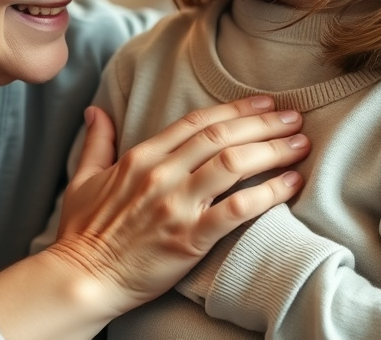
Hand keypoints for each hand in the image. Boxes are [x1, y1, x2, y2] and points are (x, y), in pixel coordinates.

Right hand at [47, 97, 308, 316]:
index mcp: (140, 157)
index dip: (234, 109)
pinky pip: (237, 209)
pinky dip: (268, 193)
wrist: (81, 278)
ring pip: (233, 164)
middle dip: (263, 123)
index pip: (196, 122)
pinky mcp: (189, 238)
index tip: (262, 102)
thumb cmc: (81, 232)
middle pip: (221, 136)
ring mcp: (176, 205)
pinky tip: (291, 184)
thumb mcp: (83, 178)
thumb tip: (96, 111)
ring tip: (299, 144)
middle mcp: (161, 174)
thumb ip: (97, 142)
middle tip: (294, 117)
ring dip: (272, 150)